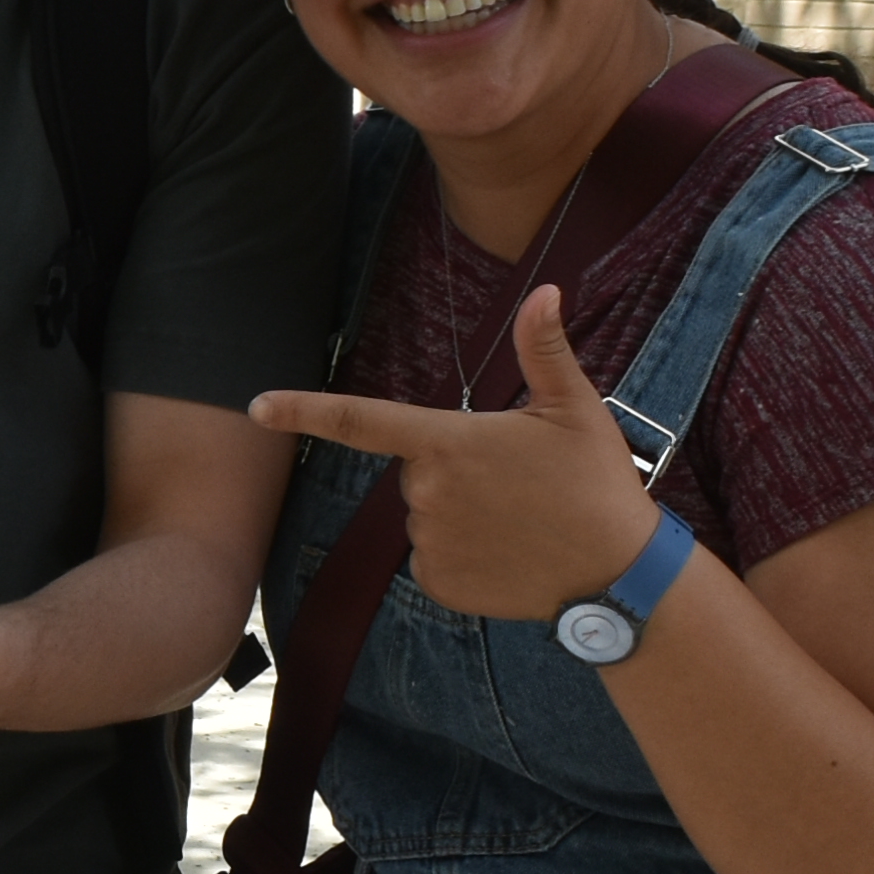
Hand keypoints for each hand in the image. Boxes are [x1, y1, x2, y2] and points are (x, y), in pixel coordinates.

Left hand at [252, 284, 663, 620]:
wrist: (617, 574)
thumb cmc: (597, 483)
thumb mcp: (574, 409)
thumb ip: (544, 350)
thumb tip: (544, 290)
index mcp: (448, 443)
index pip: (360, 421)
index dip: (303, 411)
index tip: (256, 406)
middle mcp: (426, 493)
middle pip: (416, 469)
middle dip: (454, 469)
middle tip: (516, 482)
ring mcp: (429, 542)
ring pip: (426, 514)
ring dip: (461, 513)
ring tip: (520, 519)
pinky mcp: (438, 583)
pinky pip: (434, 557)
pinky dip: (464, 555)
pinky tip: (509, 554)